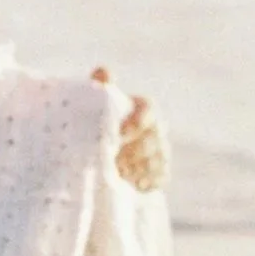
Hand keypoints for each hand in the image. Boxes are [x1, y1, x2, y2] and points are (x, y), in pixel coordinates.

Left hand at [96, 67, 169, 194]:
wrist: (101, 154)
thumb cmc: (97, 123)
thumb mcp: (93, 105)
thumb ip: (98, 87)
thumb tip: (104, 70)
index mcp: (142, 108)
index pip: (148, 109)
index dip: (138, 120)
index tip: (120, 133)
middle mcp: (155, 128)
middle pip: (153, 138)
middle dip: (134, 151)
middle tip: (114, 160)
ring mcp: (160, 152)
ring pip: (158, 159)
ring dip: (138, 167)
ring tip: (119, 173)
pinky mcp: (159, 173)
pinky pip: (161, 177)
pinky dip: (148, 181)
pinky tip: (133, 185)